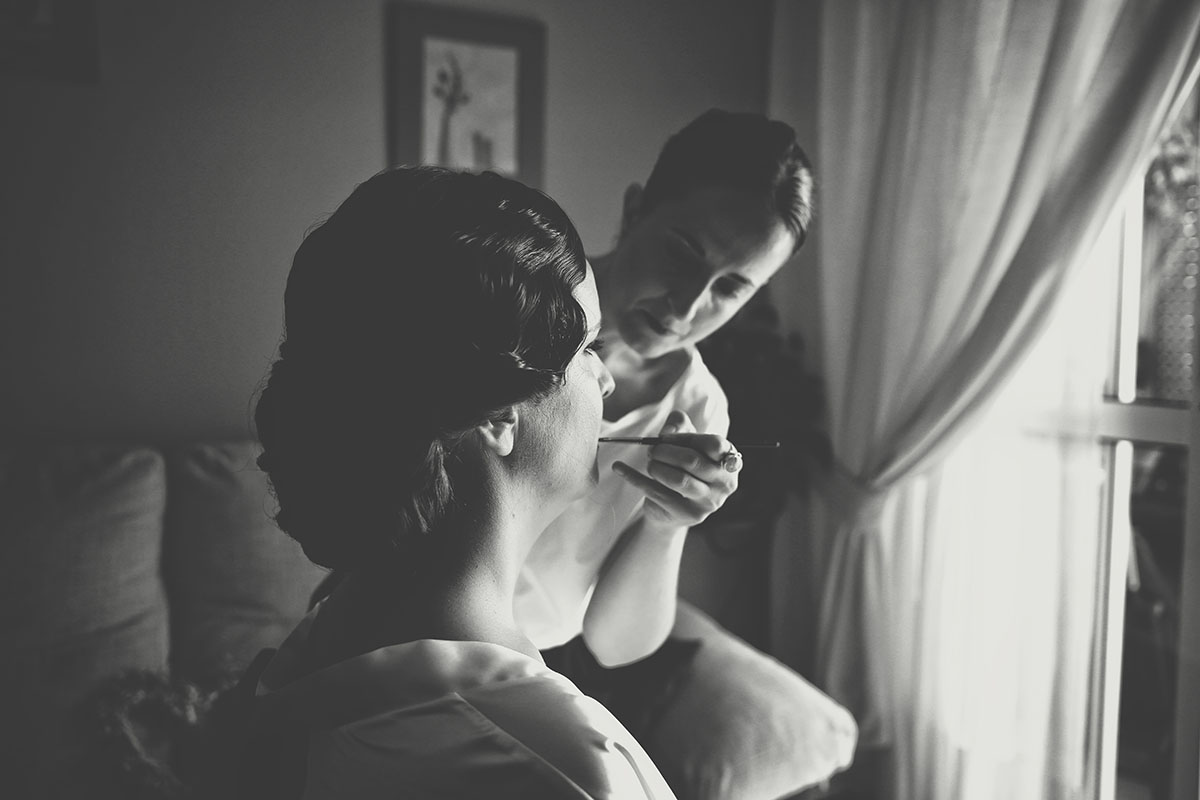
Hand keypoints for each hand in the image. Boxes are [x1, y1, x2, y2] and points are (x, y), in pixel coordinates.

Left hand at [612, 410, 739, 527]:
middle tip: (652, 450)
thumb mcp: (685, 441)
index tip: (667, 437)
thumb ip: (678, 425)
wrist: (674, 508)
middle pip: (692, 461)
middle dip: (665, 451)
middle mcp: (724, 485)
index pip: (714, 444)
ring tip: (649, 463)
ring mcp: (707, 503)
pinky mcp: (686, 514)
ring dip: (656, 466)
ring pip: (678, 479)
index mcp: (729, 462)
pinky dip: (633, 477)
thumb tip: (668, 430)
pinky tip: (619, 467)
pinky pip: (656, 492)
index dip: (687, 437)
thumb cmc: (684, 467)